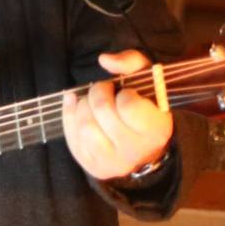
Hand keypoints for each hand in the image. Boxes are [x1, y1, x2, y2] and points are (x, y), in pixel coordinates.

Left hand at [61, 50, 172, 181]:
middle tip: (102, 89)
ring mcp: (113, 162)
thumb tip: (104, 59)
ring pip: (85, 126)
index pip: (128, 105)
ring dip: (82, 106)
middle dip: (97, 92)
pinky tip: (74, 105)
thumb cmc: (144, 107)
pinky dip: (69, 115)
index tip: (125, 92)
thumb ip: (131, 62)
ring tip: (90, 101)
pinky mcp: (93, 166)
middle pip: (102, 110)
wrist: (141, 147)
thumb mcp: (147, 80)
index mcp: (155, 129)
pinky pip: (72, 137)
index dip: (122, 92)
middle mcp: (135, 150)